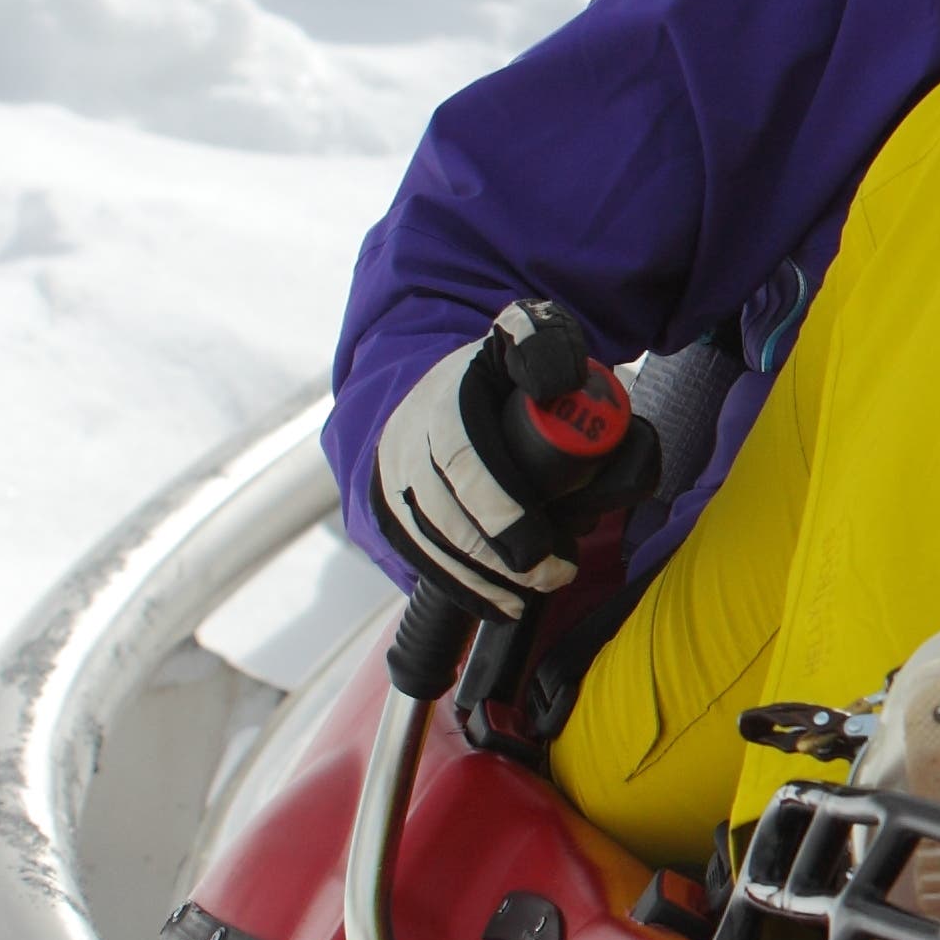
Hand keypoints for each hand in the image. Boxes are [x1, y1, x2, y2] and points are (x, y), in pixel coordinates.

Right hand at [372, 299, 657, 618]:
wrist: (439, 383)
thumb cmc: (501, 367)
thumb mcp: (525, 334)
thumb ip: (544, 343)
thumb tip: (555, 384)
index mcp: (442, 399)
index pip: (465, 462)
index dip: (503, 513)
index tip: (545, 549)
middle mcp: (404, 440)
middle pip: (444, 514)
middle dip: (500, 558)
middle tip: (554, 575)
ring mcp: (388, 477)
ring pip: (427, 543)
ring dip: (481, 581)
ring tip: (532, 595)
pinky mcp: (384, 509)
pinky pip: (415, 558)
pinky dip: (457, 588)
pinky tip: (498, 606)